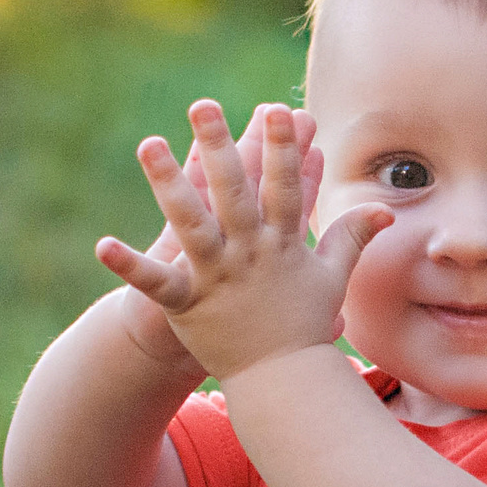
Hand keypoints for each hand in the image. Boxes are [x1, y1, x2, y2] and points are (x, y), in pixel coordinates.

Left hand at [97, 100, 389, 382]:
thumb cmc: (304, 325)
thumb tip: (383, 210)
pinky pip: (156, 282)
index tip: (278, 108)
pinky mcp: (188, 304)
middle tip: (202, 105)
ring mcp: (217, 277)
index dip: (282, 148)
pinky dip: (129, 265)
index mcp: (282, 244)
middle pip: (233, 193)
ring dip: (169, 184)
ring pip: (191, 223)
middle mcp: (249, 254)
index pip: (284, 188)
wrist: (282, 381)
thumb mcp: (333, 277)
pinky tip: (103, 244)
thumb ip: (352, 236)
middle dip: (220, 145)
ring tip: (148, 144)